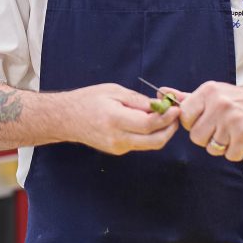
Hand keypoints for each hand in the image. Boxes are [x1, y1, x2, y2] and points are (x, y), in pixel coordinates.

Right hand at [62, 83, 179, 154]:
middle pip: (155, 141)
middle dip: (170, 129)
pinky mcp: (118, 151)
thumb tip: (160, 105)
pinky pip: (140, 144)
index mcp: (115, 119)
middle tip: (176, 115)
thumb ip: (137, 100)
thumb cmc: (88, 100)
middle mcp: (117, 138)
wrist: (66, 119)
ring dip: (162, 132)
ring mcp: (117, 147)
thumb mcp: (113, 91)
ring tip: (166, 117)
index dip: (166, 117)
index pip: (149, 124)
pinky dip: (149, 134)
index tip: (176, 108)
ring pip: (150, 145)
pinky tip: (148, 122)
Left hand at [174, 81, 242, 161]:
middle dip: (205, 137)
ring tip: (231, 133)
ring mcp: (233, 120)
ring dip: (221, 145)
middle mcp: (220, 104)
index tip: (202, 120)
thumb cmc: (237, 101)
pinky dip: (235, 152)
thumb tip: (161, 93)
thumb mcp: (212, 93)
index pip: (184, 115)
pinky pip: (228, 155)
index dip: (191, 123)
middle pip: (196, 136)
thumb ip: (186, 98)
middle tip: (219, 129)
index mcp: (209, 91)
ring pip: (211, 148)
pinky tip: (241, 139)